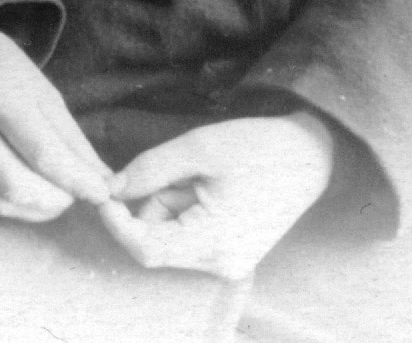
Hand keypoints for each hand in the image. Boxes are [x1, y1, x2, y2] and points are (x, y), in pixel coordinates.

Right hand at [0, 19, 114, 219]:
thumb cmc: (2, 67)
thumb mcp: (44, 92)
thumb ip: (72, 140)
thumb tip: (102, 183)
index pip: (43, 154)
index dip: (76, 181)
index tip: (101, 193)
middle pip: (16, 186)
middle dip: (55, 202)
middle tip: (71, 197)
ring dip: (32, 211)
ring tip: (49, 199)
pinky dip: (4, 207)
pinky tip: (18, 194)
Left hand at [97, 112, 335, 280]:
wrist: (310, 156)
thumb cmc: (258, 147)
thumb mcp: (198, 147)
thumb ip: (149, 170)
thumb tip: (110, 189)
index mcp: (216, 242)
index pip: (145, 248)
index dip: (116, 221)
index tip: (102, 190)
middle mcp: (222, 264)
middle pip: (155, 242)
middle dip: (150, 204)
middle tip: (176, 170)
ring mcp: (228, 263)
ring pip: (168, 236)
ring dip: (168, 203)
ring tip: (201, 175)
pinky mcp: (230, 254)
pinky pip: (187, 235)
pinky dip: (183, 209)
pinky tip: (208, 187)